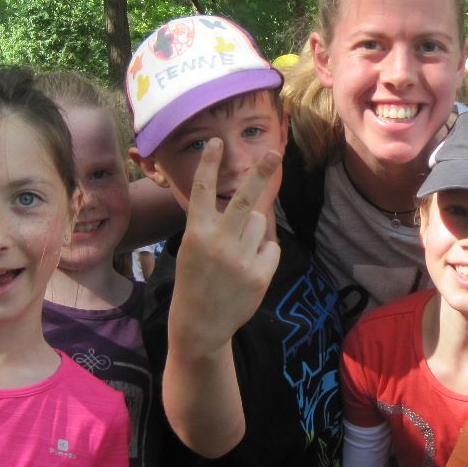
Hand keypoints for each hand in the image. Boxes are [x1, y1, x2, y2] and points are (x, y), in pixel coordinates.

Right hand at [170, 141, 281, 353]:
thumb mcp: (193, 249)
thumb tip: (255, 205)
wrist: (201, 323)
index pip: (202, 192)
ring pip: (260, 223)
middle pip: (245, 199)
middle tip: (274, 153)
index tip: (215, 143)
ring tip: (236, 255)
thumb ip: (216, 226)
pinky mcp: (260, 274)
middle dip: (260, 174)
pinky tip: (247, 270)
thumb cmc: (196, 279)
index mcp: (196, 233)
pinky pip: (270, 247)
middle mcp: (218, 242)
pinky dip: (263, 254)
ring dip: (253, 231)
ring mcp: (241, 258)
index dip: (209, 165)